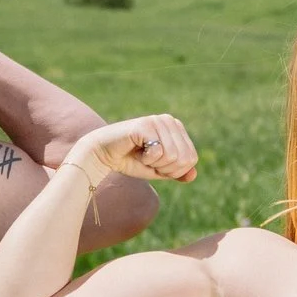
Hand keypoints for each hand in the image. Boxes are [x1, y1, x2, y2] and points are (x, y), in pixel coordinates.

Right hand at [57, 113, 198, 190]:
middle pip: (184, 159)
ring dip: (154, 163)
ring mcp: (157, 120)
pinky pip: (158, 152)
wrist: (103, 155)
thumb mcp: (159, 170)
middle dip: (165, 168)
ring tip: (141, 154)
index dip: (173, 170)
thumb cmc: (131, 160)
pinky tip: (135, 150)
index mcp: (176, 128)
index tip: (155, 163)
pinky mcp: (145, 125)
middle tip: (147, 159)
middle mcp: (169, 120)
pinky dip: (146, 159)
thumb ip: (177, 172)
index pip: (191, 159)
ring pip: (172, 156)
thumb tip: (193, 176)